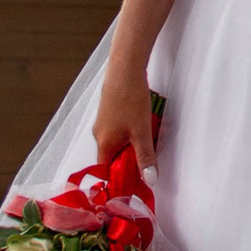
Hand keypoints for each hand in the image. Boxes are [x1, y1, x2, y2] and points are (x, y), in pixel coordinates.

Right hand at [89, 60, 155, 180]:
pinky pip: (120, 129)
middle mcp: (99, 134)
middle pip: (115, 157)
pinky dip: (132, 131)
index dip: (121, 179)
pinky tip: (144, 122)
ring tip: (151, 134)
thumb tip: (149, 180)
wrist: (125, 68)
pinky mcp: (109, 111)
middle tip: (150, 154)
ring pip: (119, 142)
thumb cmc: (130, 99)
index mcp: (104, 144)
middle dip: (132, 158)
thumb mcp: (142, 132)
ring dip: (135, 143)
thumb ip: (145, 157)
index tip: (136, 182)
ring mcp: (103, 122)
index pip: (107, 172)